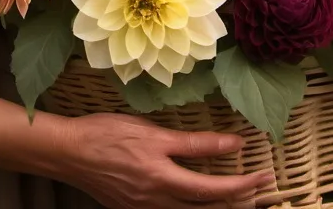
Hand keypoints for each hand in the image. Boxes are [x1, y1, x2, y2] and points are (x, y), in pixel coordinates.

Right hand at [52, 112, 275, 208]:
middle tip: (262, 183)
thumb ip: (190, 142)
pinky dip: (192, 205)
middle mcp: (158, 198)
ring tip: (239, 192)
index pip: (212, 185)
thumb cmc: (108, 133)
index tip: (262, 170)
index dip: (241, 180)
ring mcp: (146, 207)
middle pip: (206, 205)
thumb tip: (228, 142)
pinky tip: (199, 197)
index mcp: (162, 176)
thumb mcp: (150, 131)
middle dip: (238, 196)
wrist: (69, 153)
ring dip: (217, 204)